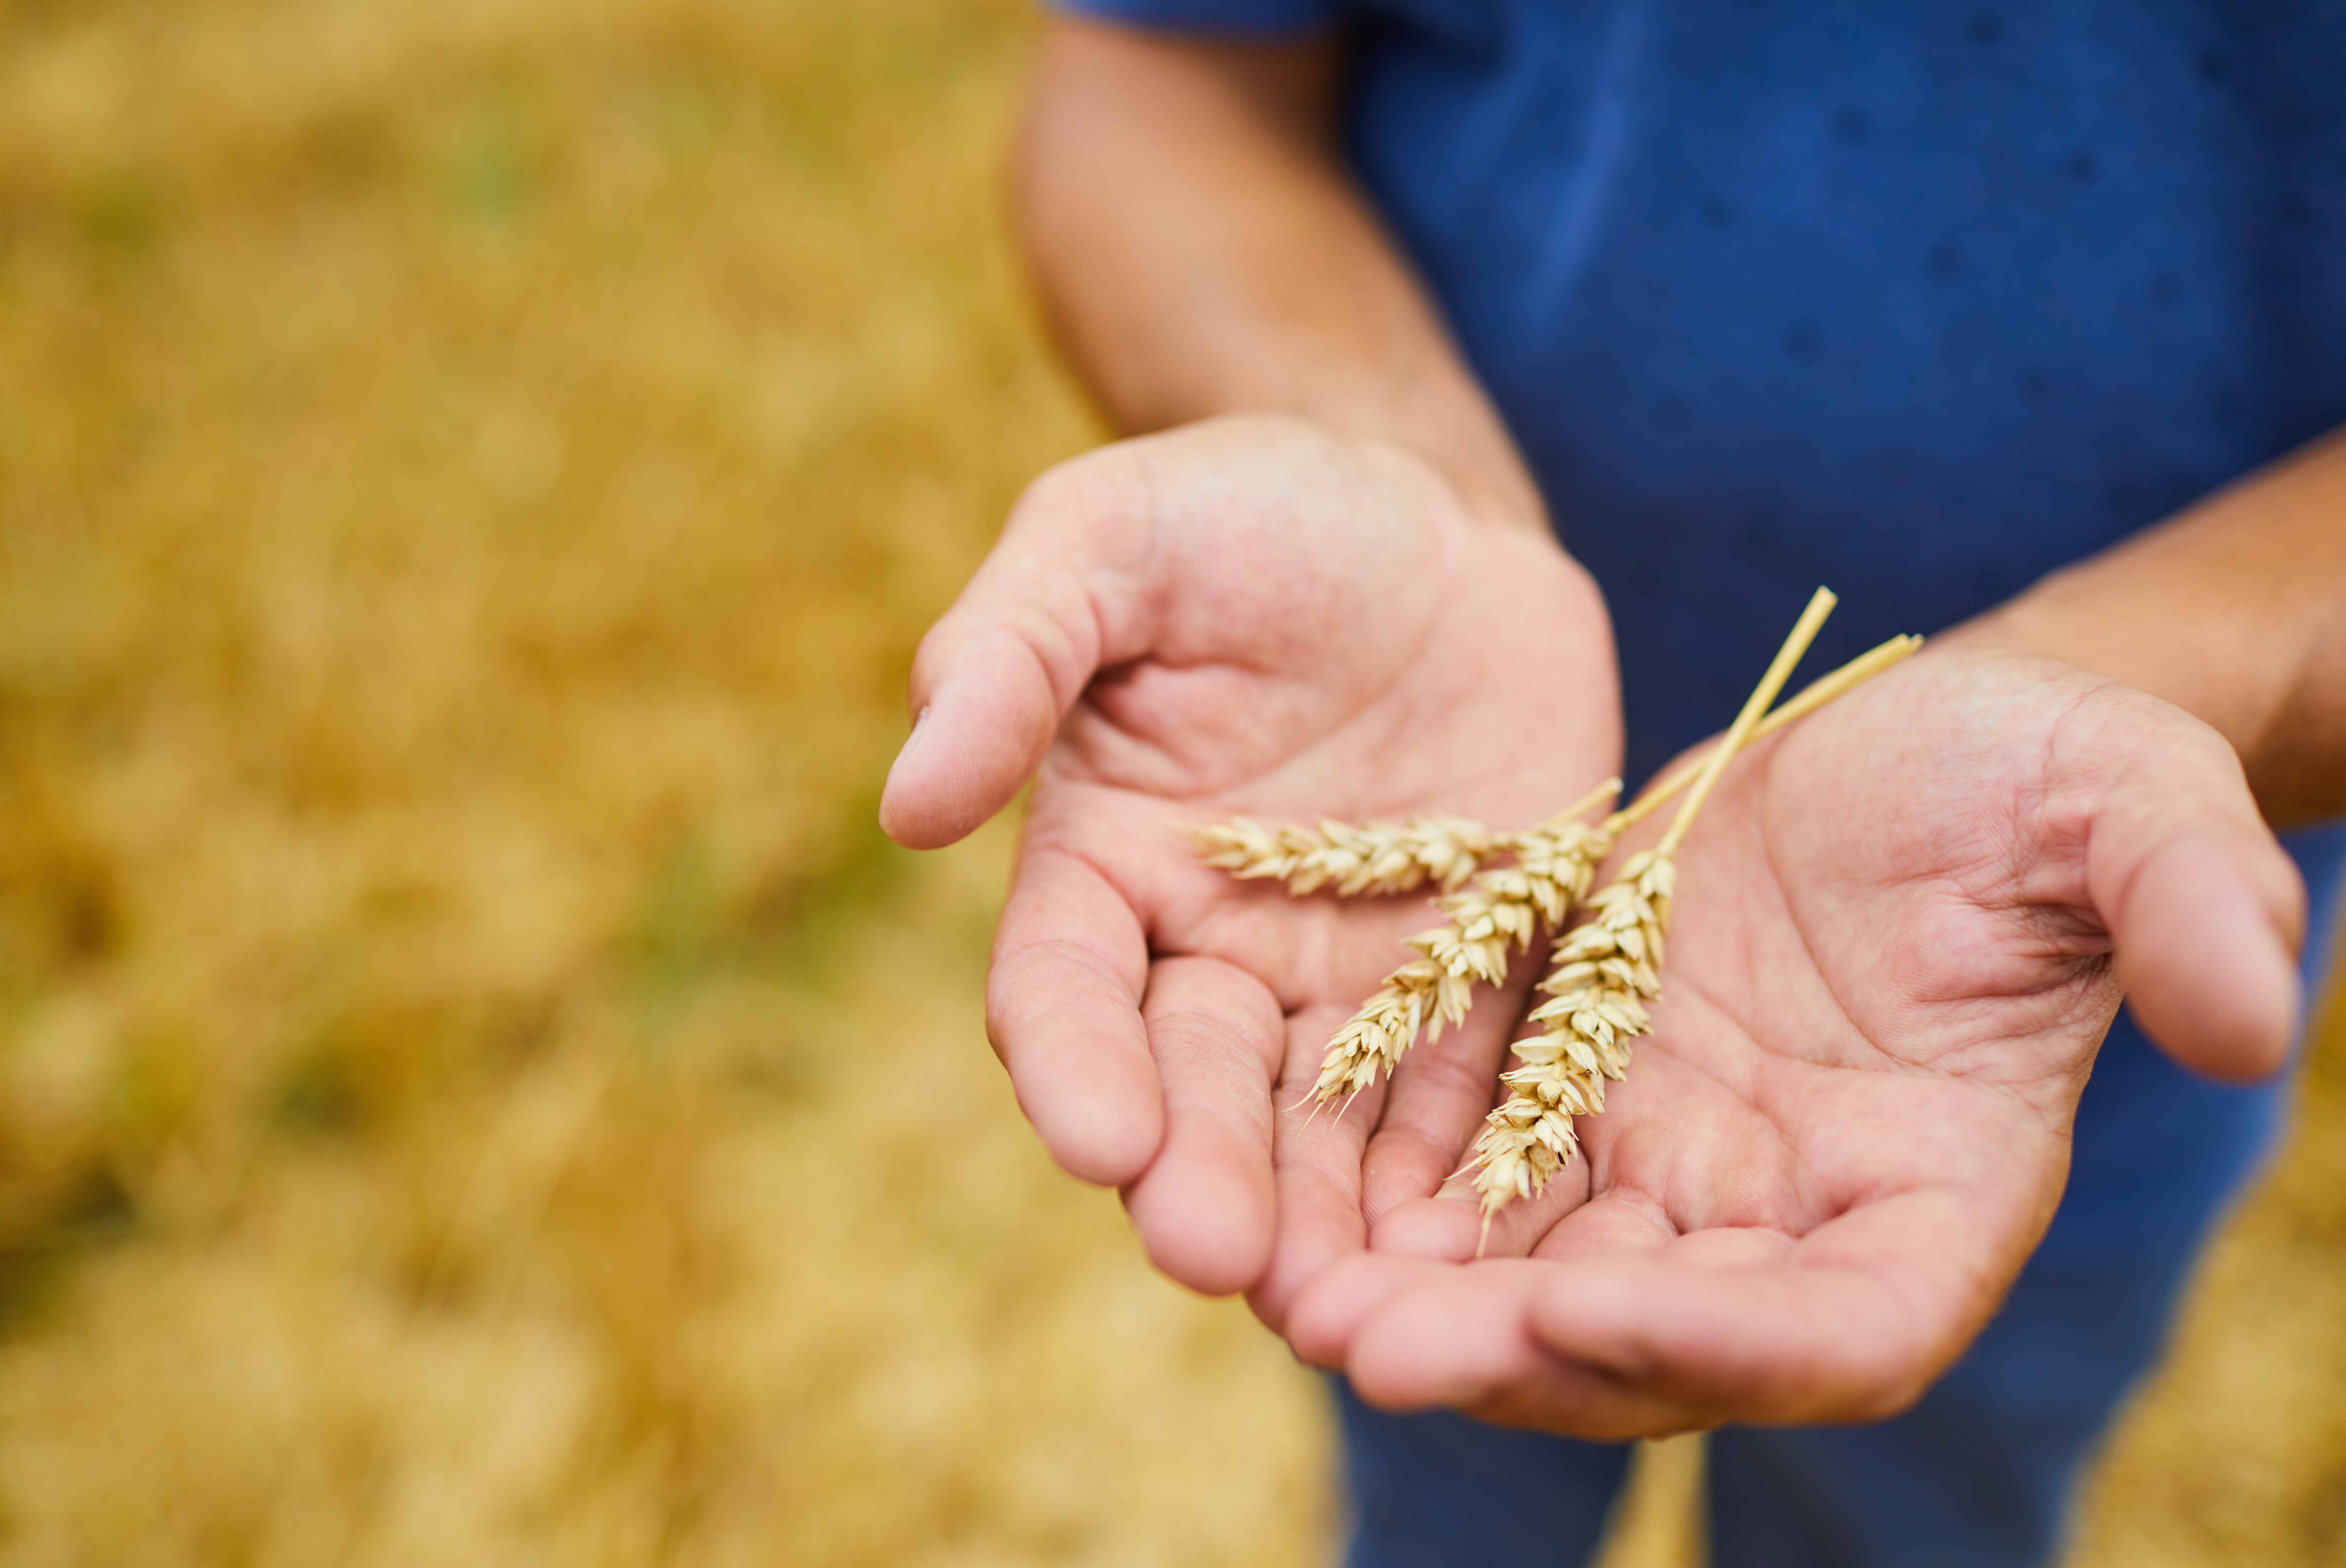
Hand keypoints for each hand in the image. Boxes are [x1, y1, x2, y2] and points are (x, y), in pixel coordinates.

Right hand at [880, 413, 1619, 1298]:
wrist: (1426, 511)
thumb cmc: (1245, 506)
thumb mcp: (1109, 536)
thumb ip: (1006, 655)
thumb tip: (907, 803)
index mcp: (1106, 861)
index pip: (1066, 990)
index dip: (1075, 1065)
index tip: (1093, 1138)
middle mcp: (1213, 944)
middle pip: (1192, 1087)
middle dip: (1197, 1176)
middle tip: (1213, 1258)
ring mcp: (1348, 973)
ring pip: (1322, 1126)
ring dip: (1323, 1221)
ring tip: (1342, 1310)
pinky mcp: (1477, 973)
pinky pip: (1467, 1090)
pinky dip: (1464, 1172)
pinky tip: (1473, 1252)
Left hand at [1278, 649, 2303, 1435]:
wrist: (1898, 733)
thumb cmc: (2030, 768)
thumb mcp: (2117, 800)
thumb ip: (2182, 899)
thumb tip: (2251, 1018)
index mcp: (1934, 1190)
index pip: (1845, 1326)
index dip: (1731, 1343)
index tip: (1595, 1312)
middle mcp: (1791, 1212)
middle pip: (1653, 1337)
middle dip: (1516, 1355)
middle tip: (1369, 1348)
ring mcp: (1674, 1163)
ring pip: (1535, 1279)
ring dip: (1419, 1304)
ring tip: (1291, 1301)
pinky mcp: (1575, 1089)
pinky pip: (1471, 1175)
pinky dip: (1387, 1201)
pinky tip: (1284, 1201)